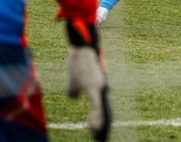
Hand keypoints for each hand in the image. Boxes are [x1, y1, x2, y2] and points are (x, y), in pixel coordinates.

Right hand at [66, 19, 111, 140]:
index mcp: (99, 90)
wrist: (81, 48)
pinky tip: (96, 129)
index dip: (100, 124)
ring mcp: (101, 89)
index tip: (98, 136)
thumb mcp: (73, 82)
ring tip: (99, 139)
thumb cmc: (77, 63)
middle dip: (104, 129)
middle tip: (101, 141)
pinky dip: (97, 119)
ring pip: (104, 112)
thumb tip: (74, 99)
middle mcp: (103, 91)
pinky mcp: (97, 87)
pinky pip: (98, 106)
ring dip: (102, 128)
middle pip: (106, 114)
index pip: (102, 111)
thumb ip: (74, 93)